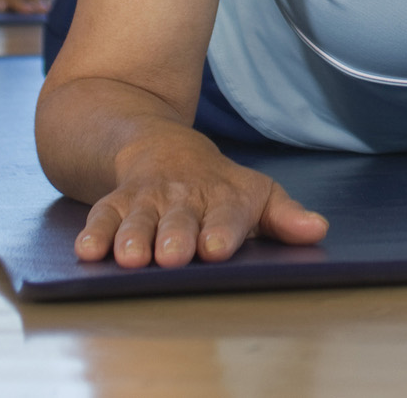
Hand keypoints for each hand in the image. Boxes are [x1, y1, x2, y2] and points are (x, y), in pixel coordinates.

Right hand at [75, 123, 328, 268]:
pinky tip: (88, 251)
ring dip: (134, 237)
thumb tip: (318, 230)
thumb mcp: (256, 193)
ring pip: (138, 218)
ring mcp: (147, 200)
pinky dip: (94, 233)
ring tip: (130, 258)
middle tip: (173, 255)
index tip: (216, 249)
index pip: (226, 214)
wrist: (162, 148)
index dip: (222, 230)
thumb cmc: (218, 186)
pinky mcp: (115, 203)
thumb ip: (284, 216)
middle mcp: (183, 198)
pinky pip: (102, 215)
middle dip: (175, 236)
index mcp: (223, 197)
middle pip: (179, 218)